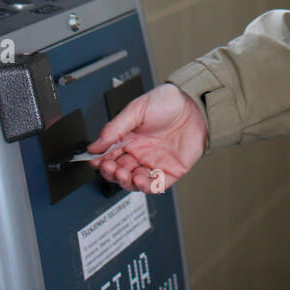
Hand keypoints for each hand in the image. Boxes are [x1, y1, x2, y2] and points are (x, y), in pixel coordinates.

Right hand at [86, 83, 206, 194]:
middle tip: (109, 167)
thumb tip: (95, 145)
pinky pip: (154, 186)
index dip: (100, 161)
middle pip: (118, 172)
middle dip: (111, 172)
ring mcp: (154, 163)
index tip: (95, 161)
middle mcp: (140, 153)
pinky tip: (139, 179)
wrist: (195, 105)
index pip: (109, 156)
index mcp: (129, 139)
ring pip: (133, 182)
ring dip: (125, 181)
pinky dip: (145, 187)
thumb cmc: (168, 102)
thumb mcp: (136, 109)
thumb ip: (115, 128)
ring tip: (124, 173)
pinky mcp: (169, 172)